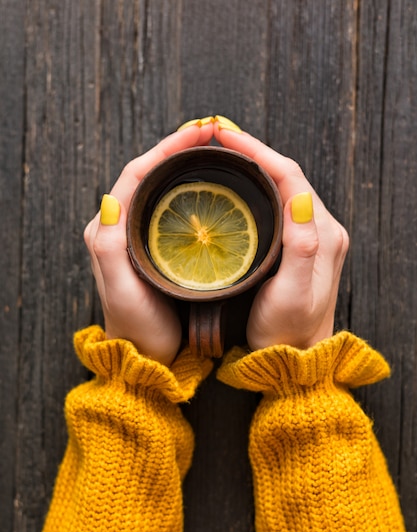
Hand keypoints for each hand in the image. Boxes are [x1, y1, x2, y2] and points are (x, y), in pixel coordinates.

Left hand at [84, 122, 213, 364]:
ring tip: (212, 151)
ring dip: (182, 165)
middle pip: (147, 174)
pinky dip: (187, 189)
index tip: (197, 134)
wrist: (146, 356)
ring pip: (158, 188)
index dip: (166, 149)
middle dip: (176, 149)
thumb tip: (111, 198)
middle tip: (210, 134)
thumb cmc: (137, 327)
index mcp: (106, 230)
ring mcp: (135, 237)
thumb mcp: (123, 290)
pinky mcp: (151, 248)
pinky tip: (208, 187)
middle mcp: (117, 228)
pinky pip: (167, 207)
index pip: (135, 175)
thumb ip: (109, 246)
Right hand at [214, 122, 348, 349]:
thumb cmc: (287, 332)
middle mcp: (322, 231)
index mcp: (322, 235)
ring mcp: (313, 238)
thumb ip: (300, 248)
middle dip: (255, 151)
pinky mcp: (302, 247)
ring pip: (285, 188)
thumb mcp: (291, 294)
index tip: (225, 136)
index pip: (291, 177)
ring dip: (257, 166)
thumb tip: (301, 197)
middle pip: (289, 176)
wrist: (295, 358)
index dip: (258, 151)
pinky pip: (281, 205)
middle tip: (219, 138)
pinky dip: (259, 187)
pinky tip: (239, 186)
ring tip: (225, 154)